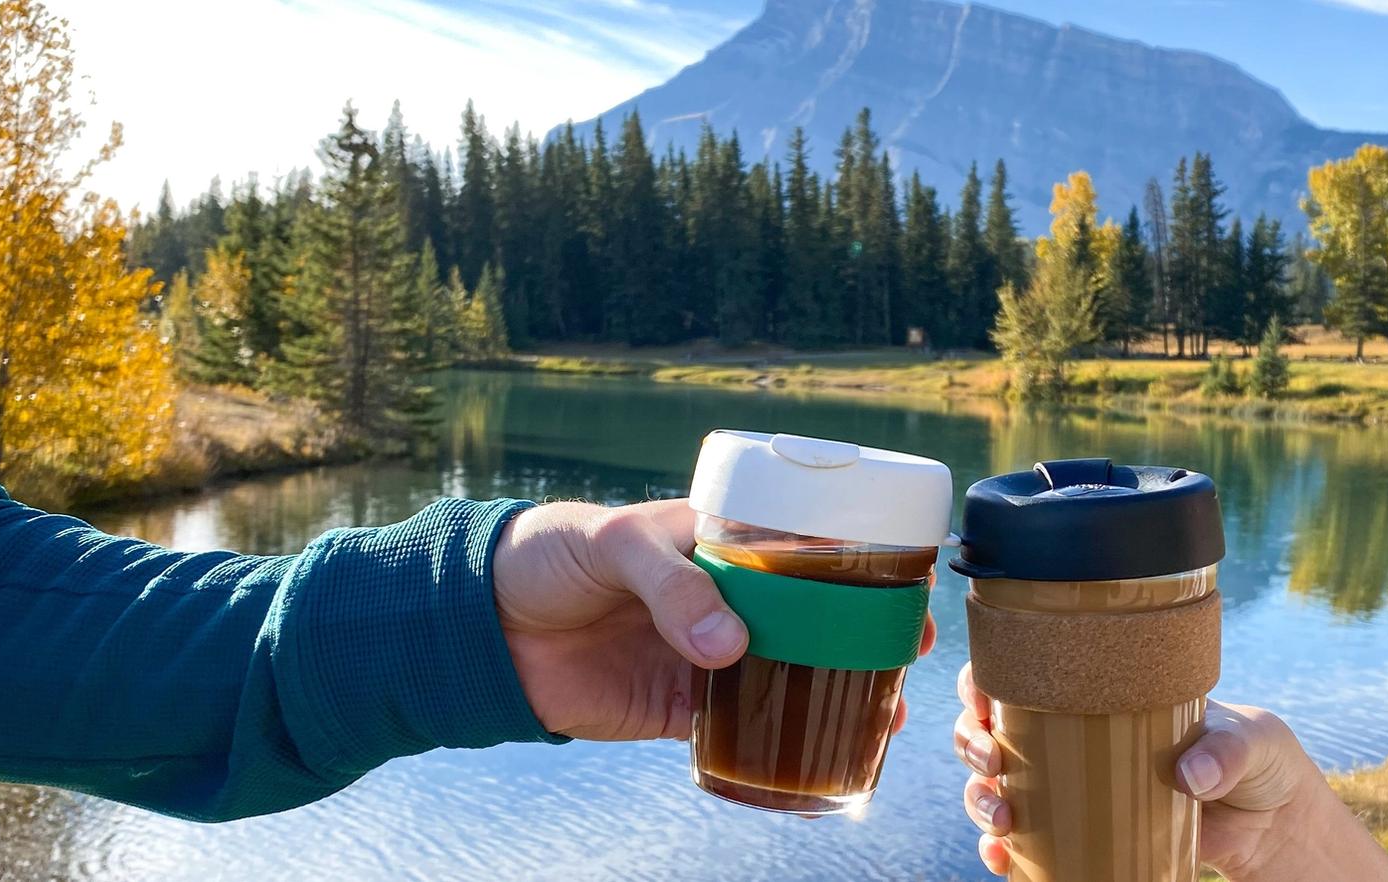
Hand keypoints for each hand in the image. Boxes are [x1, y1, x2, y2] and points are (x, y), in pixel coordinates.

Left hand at [492, 499, 934, 742]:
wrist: (480, 624)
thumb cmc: (548, 554)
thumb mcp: (614, 544)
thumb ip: (673, 586)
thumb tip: (730, 649)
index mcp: (719, 542)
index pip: (803, 548)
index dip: (858, 567)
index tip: (904, 584)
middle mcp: (724, 598)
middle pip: (811, 618)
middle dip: (865, 637)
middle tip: (907, 655)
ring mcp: (704, 654)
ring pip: (788, 675)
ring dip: (836, 692)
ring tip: (884, 713)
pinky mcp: (675, 707)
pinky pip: (737, 726)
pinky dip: (777, 740)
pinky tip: (821, 750)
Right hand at [952, 664, 1387, 881]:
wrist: (1274, 824)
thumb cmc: (1262, 761)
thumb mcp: (1256, 742)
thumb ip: (1228, 751)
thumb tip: (1187, 776)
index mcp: (1106, 694)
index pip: (1030, 673)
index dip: (988, 681)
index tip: (982, 698)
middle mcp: (1078, 737)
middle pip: (995, 730)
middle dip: (973, 743)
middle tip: (991, 760)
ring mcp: (1078, 789)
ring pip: (1000, 787)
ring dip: (981, 799)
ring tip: (1001, 814)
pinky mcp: (1087, 836)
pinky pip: (1028, 844)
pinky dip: (1003, 852)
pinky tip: (1002, 858)